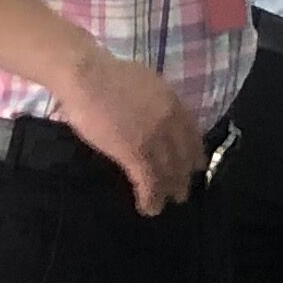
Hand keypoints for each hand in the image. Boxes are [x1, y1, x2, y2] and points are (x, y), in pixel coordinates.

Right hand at [61, 44, 205, 214]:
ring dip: (166, 191)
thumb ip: (158, 101)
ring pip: (168, 171)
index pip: (192, 135)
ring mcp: (153, 137)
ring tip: (162, 205)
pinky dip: (150, 197)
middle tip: (180, 193)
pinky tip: (147, 207)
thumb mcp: (146, 82)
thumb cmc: (107, 75)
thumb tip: (157, 114)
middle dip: (182, 178)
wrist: (87, 76)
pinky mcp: (133, 151)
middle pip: (183, 156)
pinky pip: (148, 181)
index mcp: (174, 102)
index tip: (195, 167)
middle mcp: (170, 121)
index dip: (194, 154)